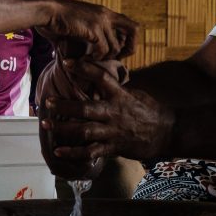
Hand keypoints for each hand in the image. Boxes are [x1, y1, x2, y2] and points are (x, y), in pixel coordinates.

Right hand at [39, 0, 137, 59]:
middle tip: (118, 58)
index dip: (126, 40)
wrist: (45, 10)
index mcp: (104, 12)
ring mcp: (101, 21)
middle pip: (134, 30)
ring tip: (93, 59)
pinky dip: (95, 58)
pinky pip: (103, 49)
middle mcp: (106, 15)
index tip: (116, 52)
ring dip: (106, 57)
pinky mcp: (93, 29)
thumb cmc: (55, 18)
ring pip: (116, 47)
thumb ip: (87, 35)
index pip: (129, 24)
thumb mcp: (78, 24)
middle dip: (129, 47)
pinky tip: (86, 58)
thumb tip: (84, 51)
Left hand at [41, 59, 174, 161]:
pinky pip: (91, 151)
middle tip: (47, 101)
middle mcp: (114, 112)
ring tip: (46, 123)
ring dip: (63, 127)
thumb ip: (116, 89)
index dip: (83, 68)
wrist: (168, 132)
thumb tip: (100, 79)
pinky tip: (59, 151)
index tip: (66, 62)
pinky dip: (74, 152)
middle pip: (85, 108)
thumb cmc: (150, 111)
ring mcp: (113, 131)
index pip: (100, 77)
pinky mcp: (114, 148)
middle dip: (64, 105)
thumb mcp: (134, 94)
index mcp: (120, 96)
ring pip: (84, 130)